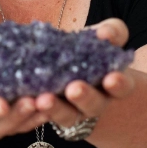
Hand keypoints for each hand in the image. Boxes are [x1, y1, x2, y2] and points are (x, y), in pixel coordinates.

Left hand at [34, 18, 134, 133]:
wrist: (67, 64)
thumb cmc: (91, 49)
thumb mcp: (104, 37)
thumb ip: (111, 32)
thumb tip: (106, 34)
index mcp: (112, 84)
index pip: (122, 87)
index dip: (119, 85)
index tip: (112, 78)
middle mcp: (95, 102)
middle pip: (93, 105)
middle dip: (85, 97)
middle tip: (75, 89)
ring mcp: (72, 110)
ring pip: (66, 115)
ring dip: (54, 108)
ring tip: (43, 99)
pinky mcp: (48, 111)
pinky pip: (41, 115)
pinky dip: (32, 109)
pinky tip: (25, 100)